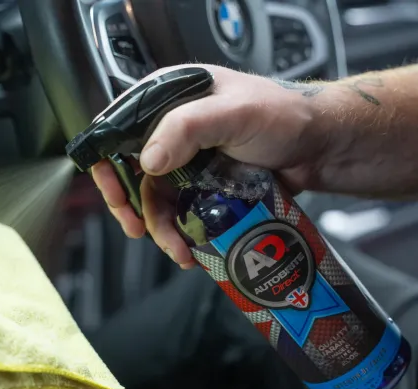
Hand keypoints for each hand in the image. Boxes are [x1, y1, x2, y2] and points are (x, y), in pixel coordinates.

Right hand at [92, 63, 414, 266]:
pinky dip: (179, 233)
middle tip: (136, 228)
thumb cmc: (283, 117)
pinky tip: (189, 250)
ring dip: (160, 228)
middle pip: (130, 171)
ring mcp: (186, 162)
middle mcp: (173, 132)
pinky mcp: (201, 187)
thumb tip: (147, 161)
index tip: (113, 191)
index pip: (120, 128)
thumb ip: (187, 128)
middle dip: (130, 204)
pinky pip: (179, 213)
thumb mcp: (234, 113)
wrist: (318, 147)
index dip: (107, 160)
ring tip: (177, 251)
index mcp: (171, 100)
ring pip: (155, 199)